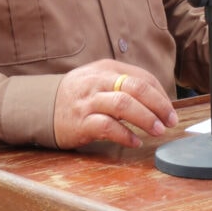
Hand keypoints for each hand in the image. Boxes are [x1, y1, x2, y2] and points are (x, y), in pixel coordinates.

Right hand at [53, 60, 178, 149]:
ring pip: (124, 104)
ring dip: (146, 118)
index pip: (142, 77)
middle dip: (159, 105)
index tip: (170, 110)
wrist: (40, 106)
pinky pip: (107, 127)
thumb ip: (124, 84)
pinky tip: (135, 142)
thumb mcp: (100, 79)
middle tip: (171, 120)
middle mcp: (99, 81)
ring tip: (158, 130)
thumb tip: (158, 100)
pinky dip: (125, 135)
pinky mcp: (80, 122)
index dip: (161, 94)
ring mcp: (89, 101)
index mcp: (107, 68)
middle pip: (136, 87)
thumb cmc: (79, 94)